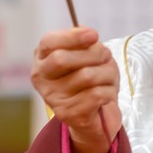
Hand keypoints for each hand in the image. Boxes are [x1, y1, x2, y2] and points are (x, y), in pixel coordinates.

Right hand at [31, 26, 121, 152]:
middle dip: (92, 53)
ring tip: (109, 77)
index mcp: (42, 60)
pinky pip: (96, 94)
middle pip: (62, 59)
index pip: (48, 42)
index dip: (72, 36)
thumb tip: (89, 35)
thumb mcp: (86, 57)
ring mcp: (53, 98)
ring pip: (86, 76)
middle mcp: (42, 79)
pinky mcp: (69, 114)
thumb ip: (84, 44)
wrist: (95, 118)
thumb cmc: (90, 81)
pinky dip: (109, 91)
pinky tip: (107, 94)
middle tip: (106, 56)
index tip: (94, 35)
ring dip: (107, 73)